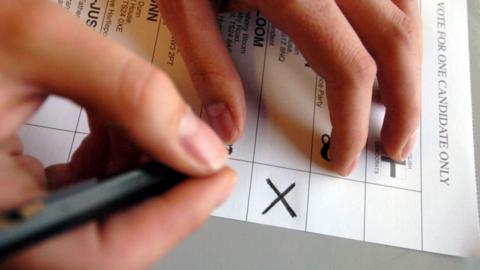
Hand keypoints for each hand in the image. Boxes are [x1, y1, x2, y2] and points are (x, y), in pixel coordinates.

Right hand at [0, 1, 235, 268]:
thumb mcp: (37, 42)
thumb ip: (128, 93)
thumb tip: (198, 147)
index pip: (97, 257)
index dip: (171, 221)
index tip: (215, 179)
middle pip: (104, 243)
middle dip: (160, 193)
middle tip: (194, 147)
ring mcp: (7, 213)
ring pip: (98, 221)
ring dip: (139, 174)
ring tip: (156, 127)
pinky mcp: (15, 195)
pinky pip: (80, 197)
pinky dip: (112, 163)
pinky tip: (117, 128)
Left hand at [157, 0, 421, 175]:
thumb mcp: (184, 2)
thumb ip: (209, 65)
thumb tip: (228, 128)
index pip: (347, 68)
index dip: (353, 121)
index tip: (346, 155)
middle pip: (396, 41)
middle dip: (405, 102)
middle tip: (396, 144)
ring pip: (407, 10)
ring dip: (411, 64)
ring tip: (399, 105)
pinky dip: (402, 24)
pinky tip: (392, 47)